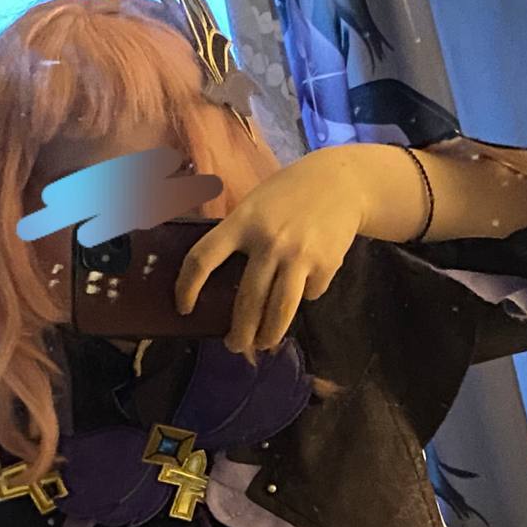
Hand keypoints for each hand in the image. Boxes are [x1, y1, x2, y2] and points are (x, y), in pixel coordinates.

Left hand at [175, 145, 373, 354]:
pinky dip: (303, 298)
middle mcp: (269, 241)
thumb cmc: (288, 195)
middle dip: (239, 333)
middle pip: (247, 302)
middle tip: (233, 345)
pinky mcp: (326, 265)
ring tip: (263, 344)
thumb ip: (236, 235)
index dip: (187, 287)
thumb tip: (215, 282)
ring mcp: (299, 255)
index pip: (203, 258)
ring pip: (279, 310)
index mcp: (243, 221)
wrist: (343, 180)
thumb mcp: (254, 204)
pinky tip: (303, 288)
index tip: (184, 307)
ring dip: (269, 336)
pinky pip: (308, 295)